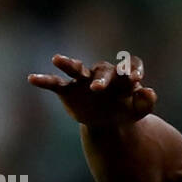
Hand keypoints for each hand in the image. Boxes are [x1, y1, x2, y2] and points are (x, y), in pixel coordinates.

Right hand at [27, 54, 155, 127]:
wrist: (109, 123)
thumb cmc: (126, 111)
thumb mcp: (139, 110)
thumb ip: (146, 102)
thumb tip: (148, 91)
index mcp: (123, 76)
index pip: (129, 66)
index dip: (131, 70)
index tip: (134, 80)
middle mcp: (103, 74)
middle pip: (103, 71)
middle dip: (101, 79)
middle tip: (97, 88)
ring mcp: (84, 81)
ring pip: (76, 68)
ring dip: (67, 64)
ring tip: (56, 59)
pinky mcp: (68, 90)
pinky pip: (55, 83)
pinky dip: (44, 80)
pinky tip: (32, 78)